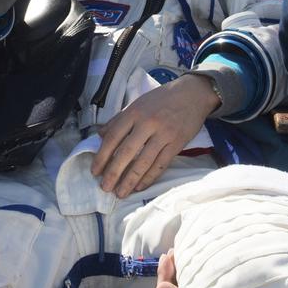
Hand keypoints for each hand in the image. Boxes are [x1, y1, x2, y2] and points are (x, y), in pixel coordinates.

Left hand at [93, 73, 219, 197]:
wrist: (192, 94)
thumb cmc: (162, 99)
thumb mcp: (137, 103)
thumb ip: (118, 119)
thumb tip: (100, 134)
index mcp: (134, 112)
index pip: (114, 137)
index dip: (102, 156)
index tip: (95, 170)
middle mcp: (148, 123)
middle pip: (126, 152)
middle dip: (114, 172)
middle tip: (105, 187)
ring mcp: (163, 134)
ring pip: (144, 162)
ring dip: (130, 180)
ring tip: (120, 192)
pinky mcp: (176, 144)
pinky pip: (160, 164)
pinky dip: (149, 177)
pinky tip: (139, 187)